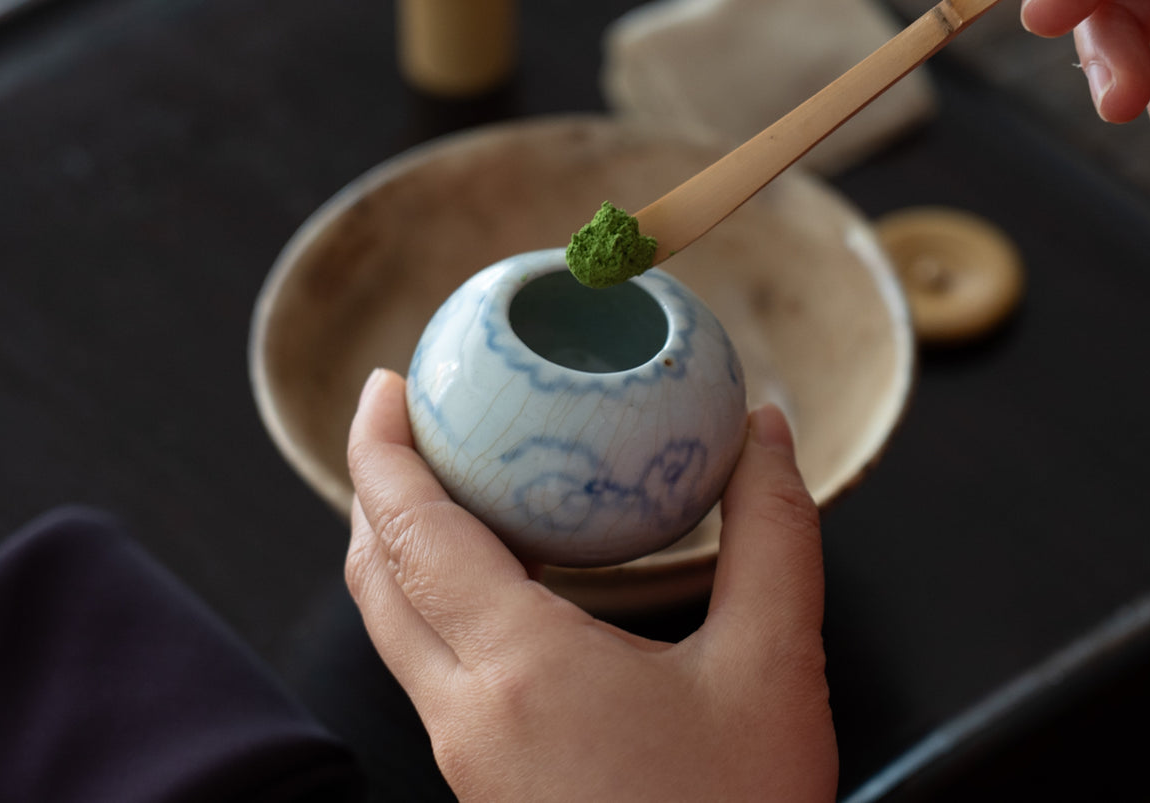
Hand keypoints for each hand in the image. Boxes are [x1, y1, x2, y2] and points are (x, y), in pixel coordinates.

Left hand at [344, 369, 837, 801]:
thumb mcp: (776, 670)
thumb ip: (774, 539)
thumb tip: (764, 433)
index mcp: (520, 670)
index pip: (412, 534)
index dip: (384, 449)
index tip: (388, 386)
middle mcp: (467, 715)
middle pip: (375, 577)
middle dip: (372, 486)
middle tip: (405, 418)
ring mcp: (465, 759)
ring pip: (391, 631)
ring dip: (395, 547)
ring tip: (441, 484)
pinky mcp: (483, 787)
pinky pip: (425, 672)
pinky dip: (429, 602)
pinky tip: (491, 584)